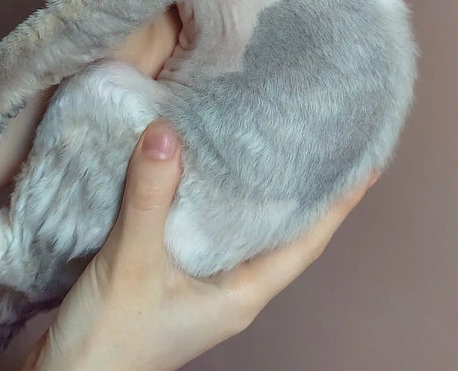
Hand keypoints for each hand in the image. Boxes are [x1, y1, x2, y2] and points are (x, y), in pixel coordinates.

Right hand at [23, 120, 376, 370]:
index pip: (305, 243)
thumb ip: (150, 200)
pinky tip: (196, 166)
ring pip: (239, 227)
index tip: (365, 165)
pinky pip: (200, 225)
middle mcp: (229, 287)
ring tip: (264, 140)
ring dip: (253, 188)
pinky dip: (206, 194)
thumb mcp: (132, 265)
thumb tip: (166, 134)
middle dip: (300, 189)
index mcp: (241, 293)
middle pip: (279, 232)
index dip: (338, 206)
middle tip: (314, 137)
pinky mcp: (168, 273)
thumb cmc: (110, 341)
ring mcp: (199, 282)